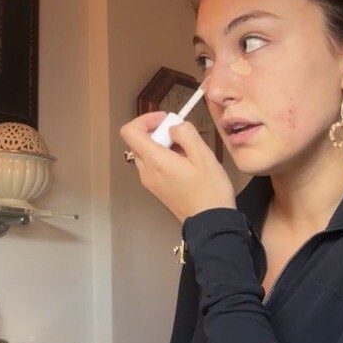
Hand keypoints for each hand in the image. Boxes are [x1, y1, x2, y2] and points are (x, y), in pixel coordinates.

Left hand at [120, 112, 235, 222]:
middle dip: (159, 133)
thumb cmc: (210, 192)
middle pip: (139, 142)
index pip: (130, 132)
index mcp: (155, 161)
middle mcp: (147, 172)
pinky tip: (186, 166)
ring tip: (188, 153)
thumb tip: (174, 126)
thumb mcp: (204, 156)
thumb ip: (186, 134)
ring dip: (164, 146)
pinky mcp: (157, 189)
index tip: (166, 120)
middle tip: (183, 137)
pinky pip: (154, 166)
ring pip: (148, 154)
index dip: (145, 120)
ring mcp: (150, 182)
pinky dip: (166, 159)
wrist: (211, 223)